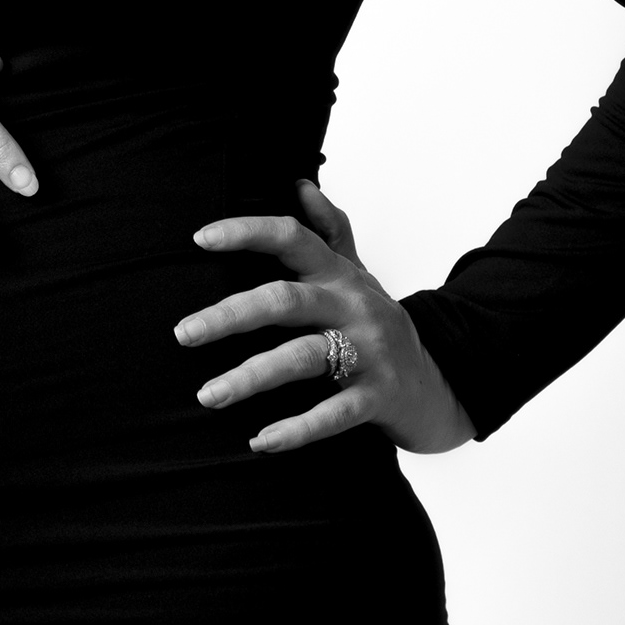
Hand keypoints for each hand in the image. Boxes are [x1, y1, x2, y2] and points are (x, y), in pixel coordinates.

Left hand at [173, 177, 474, 455]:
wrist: (441, 382)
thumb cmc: (381, 324)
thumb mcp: (359, 273)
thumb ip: (331, 229)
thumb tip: (300, 183)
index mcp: (339, 274)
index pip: (292, 238)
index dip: (247, 232)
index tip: (199, 238)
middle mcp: (352, 306)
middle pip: (284, 300)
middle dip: (230, 316)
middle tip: (183, 334)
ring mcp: (368, 351)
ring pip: (302, 358)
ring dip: (250, 377)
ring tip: (207, 396)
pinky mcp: (379, 397)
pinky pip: (333, 413)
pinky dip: (296, 429)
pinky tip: (260, 441)